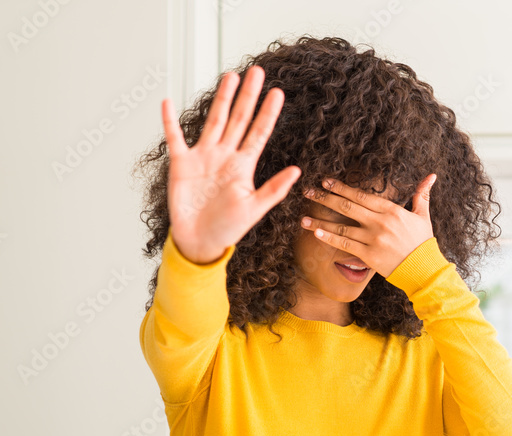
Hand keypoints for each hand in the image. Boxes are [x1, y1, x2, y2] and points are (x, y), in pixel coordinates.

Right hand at [161, 65, 300, 263]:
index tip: (278, 93)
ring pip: (214, 121)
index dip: (268, 113)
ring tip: (230, 76)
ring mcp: (203, 157)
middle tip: (257, 71)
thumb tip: (297, 171)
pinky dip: (170, 121)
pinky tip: (168, 102)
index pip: (259, 133)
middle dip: (248, 96)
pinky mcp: (181, 164)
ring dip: (222, 99)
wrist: (200, 241)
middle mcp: (224, 156)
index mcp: (243, 166)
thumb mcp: (255, 209)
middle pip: (239, 119)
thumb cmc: (228, 228)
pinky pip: (174, 138)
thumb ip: (274, 189)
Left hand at [300, 173, 436, 277]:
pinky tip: (317, 233)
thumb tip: (432, 176)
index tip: (326, 182)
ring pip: (341, 226)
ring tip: (303, 219)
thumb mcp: (423, 216)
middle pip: (347, 206)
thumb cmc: (423, 243)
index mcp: (391, 210)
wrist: (424, 269)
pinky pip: (345, 244)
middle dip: (325, 198)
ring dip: (320, 221)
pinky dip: (330, 238)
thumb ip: (422, 195)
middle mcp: (380, 222)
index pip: (361, 195)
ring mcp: (373, 239)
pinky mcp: (368, 255)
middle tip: (308, 192)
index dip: (342, 188)